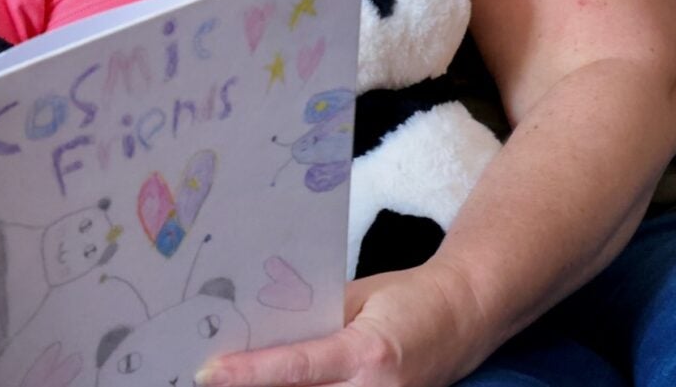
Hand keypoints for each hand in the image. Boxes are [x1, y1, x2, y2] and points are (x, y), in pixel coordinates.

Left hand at [196, 261, 492, 386]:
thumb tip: (256, 330)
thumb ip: (310, 318)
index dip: (248, 372)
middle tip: (212, 376)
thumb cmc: (408, 299)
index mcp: (368, 354)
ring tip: (237, 378)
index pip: (297, 367)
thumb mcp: (354, 297)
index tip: (209, 372)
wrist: (467, 315)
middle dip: (254, 386)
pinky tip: (277, 381)